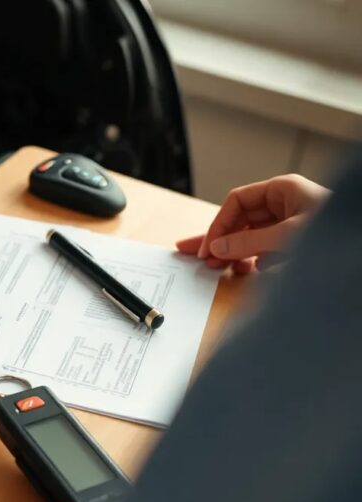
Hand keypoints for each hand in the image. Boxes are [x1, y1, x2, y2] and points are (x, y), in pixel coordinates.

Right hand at [176, 174, 328, 272]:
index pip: (237, 202)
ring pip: (249, 236)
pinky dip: (253, 262)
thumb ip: (249, 241)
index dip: (219, 224)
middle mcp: (284, 204)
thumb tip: (219, 247)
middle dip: (219, 239)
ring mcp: (288, 224)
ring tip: (219, 269)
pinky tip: (249, 272)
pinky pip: (264, 250)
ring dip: (235, 253)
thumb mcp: (287, 236)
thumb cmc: (335, 232)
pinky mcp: (293, 243)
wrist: (359, 248)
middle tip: (197, 257)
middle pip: (239, 219)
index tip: (209, 247)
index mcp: (282, 190)